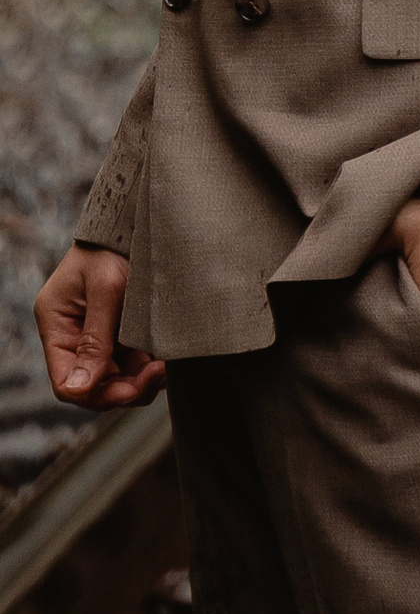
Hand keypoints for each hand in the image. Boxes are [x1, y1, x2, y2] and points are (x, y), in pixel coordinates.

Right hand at [35, 244, 166, 409]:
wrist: (135, 220)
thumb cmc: (114, 246)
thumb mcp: (106, 289)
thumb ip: (95, 339)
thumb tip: (79, 389)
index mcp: (57, 326)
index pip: (66, 381)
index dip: (96, 393)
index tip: (131, 388)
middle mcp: (74, 336)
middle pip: (94, 386)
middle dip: (125, 389)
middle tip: (159, 374)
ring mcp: (99, 336)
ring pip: (116, 380)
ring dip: (141, 382)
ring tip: (166, 366)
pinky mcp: (122, 333)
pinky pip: (133, 365)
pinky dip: (149, 369)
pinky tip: (168, 358)